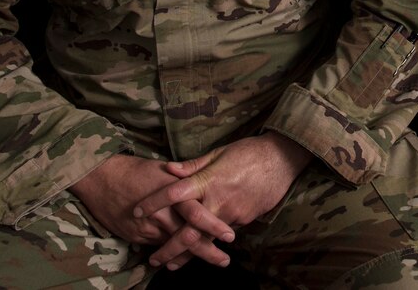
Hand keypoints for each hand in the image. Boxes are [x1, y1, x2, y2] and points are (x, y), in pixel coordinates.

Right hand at [70, 154, 232, 269]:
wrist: (102, 178)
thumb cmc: (136, 170)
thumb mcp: (164, 169)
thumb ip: (186, 177)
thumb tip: (206, 183)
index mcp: (173, 193)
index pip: (198, 214)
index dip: (214, 227)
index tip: (230, 236)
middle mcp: (162, 213)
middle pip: (188, 237)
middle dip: (208, 251)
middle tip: (224, 260)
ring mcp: (149, 227)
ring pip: (174, 245)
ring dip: (190, 256)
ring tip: (210, 261)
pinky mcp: (137, 236)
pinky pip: (159, 247)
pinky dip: (172, 253)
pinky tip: (182, 259)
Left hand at [133, 132, 311, 269]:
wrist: (282, 159)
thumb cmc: (249, 151)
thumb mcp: (218, 153)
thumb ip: (192, 166)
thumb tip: (168, 170)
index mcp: (208, 180)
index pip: (173, 194)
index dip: (153, 203)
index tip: (135, 212)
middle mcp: (217, 200)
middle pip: (187, 232)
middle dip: (168, 249)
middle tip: (153, 260)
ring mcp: (231, 213)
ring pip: (205, 240)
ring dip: (187, 255)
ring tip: (172, 265)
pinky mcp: (244, 220)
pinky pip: (223, 232)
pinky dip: (210, 241)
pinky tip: (201, 249)